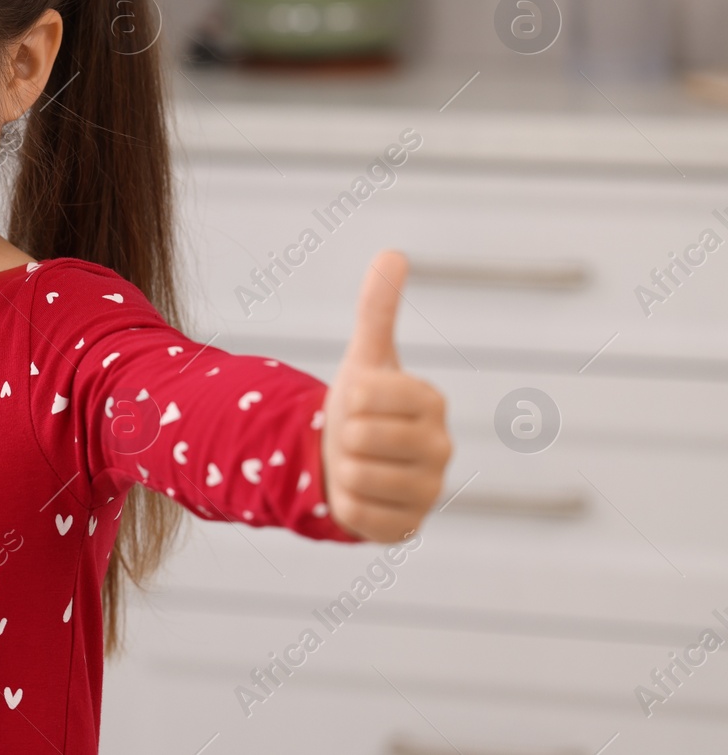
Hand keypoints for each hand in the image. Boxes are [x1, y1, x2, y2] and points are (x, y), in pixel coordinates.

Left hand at [321, 249, 451, 541]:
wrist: (349, 459)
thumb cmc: (362, 405)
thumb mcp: (364, 356)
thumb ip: (377, 310)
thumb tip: (392, 253)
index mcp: (432, 402)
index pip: (365, 396)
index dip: (346, 399)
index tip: (358, 402)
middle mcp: (441, 448)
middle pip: (359, 438)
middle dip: (342, 437)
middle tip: (354, 437)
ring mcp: (429, 491)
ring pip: (356, 477)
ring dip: (341, 470)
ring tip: (356, 462)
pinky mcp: (409, 528)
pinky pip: (358, 515)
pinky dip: (345, 504)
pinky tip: (358, 493)